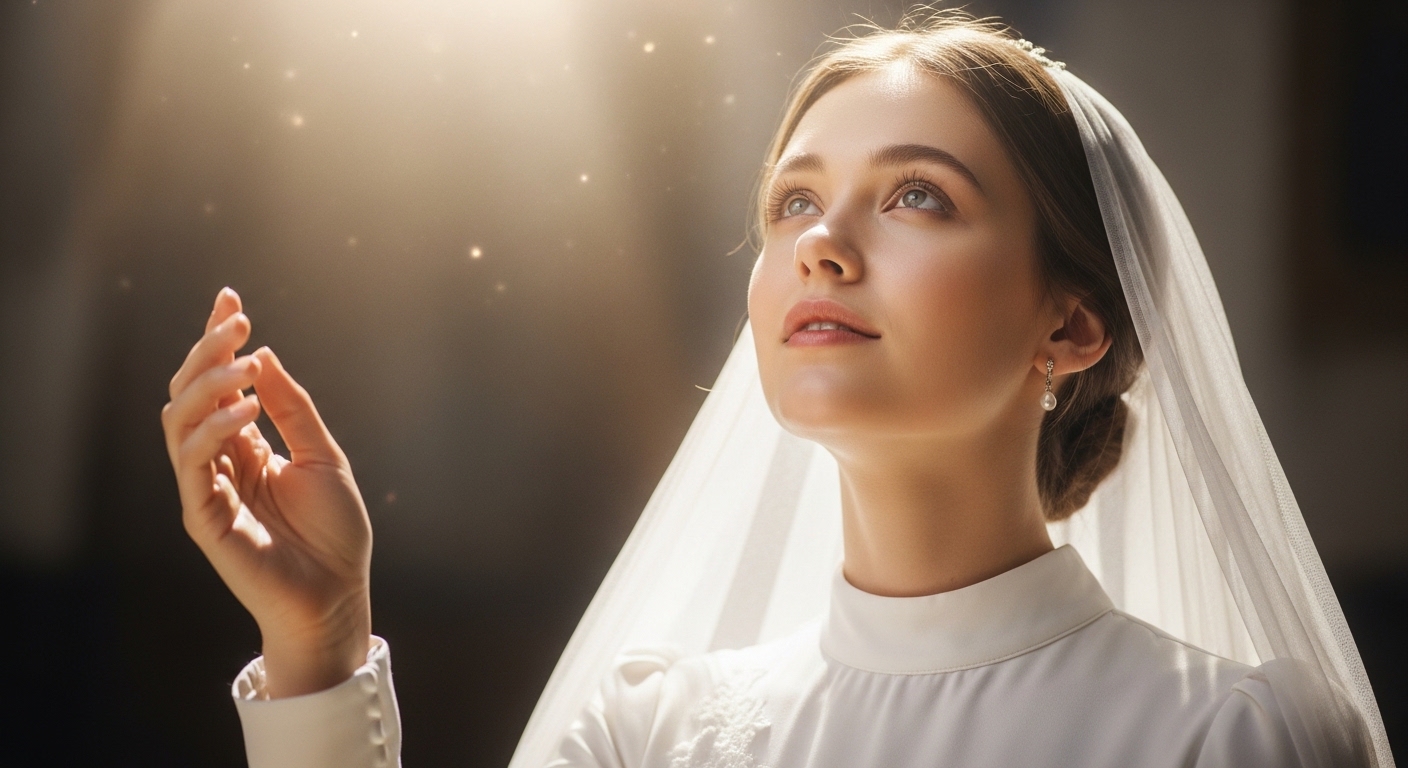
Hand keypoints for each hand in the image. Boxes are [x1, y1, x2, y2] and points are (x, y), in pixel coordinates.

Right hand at [162, 288, 371, 697]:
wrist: (337, 593)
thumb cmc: (334, 532)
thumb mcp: (323, 456)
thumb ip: (292, 409)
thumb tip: (262, 356)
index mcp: (246, 446)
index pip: (219, 384)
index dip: (217, 340)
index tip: (230, 298)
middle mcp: (219, 461)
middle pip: (190, 393)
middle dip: (208, 351)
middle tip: (237, 322)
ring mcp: (205, 487)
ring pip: (180, 420)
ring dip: (208, 383)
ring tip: (243, 363)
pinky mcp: (202, 516)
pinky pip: (192, 463)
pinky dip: (214, 429)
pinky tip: (246, 410)